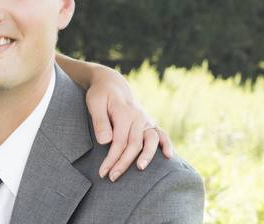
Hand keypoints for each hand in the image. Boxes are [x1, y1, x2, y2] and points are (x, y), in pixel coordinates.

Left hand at [84, 66, 173, 181]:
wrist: (112, 86)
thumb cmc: (101, 96)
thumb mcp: (94, 103)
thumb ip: (100, 122)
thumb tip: (105, 142)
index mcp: (123, 112)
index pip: (119, 141)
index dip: (111, 159)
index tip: (103, 172)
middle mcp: (138, 117)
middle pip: (133, 144)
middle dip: (123, 163)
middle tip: (112, 177)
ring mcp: (146, 120)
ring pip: (150, 141)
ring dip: (147, 156)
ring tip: (140, 168)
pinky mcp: (150, 123)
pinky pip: (161, 134)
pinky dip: (166, 144)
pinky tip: (169, 156)